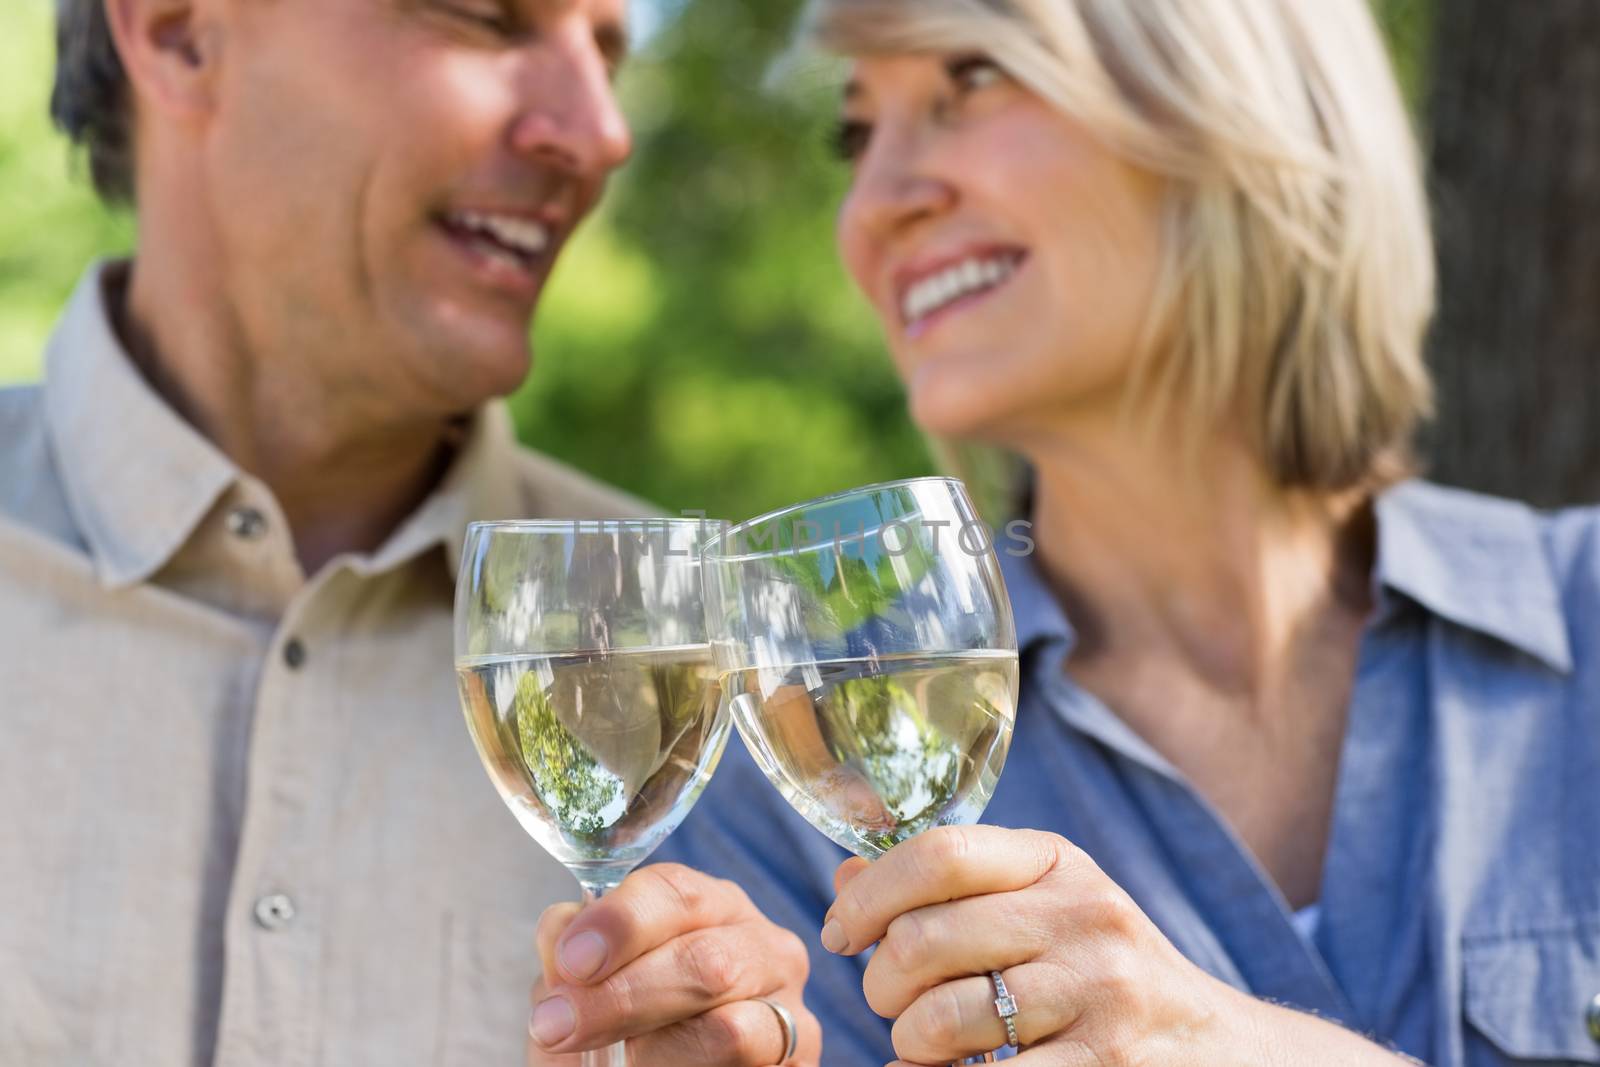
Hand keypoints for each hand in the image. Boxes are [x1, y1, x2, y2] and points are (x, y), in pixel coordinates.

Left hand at [527, 863, 820, 1065]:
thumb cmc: (623, 1026)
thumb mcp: (588, 986)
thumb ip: (570, 956)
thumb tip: (560, 930)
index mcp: (710, 905)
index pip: (675, 891)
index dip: (620, 922)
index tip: (571, 960)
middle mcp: (762, 942)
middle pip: (704, 959)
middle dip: (622, 997)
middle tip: (558, 1026)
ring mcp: (789, 1005)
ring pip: (727, 1027)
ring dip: (653, 1051)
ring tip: (612, 1063)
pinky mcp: (801, 1057)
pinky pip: (742, 1065)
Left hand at [821, 826, 1412, 1065]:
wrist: (1218, 1052)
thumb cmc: (1103, 974)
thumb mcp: (1043, 907)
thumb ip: (950, 890)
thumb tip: (845, 880)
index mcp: (1059, 863)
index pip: (938, 854)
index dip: (869, 897)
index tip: (839, 934)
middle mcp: (1085, 916)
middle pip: (923, 941)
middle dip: (880, 985)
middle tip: (889, 1004)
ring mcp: (1100, 995)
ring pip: (939, 1020)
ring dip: (907, 1045)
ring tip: (923, 1046)